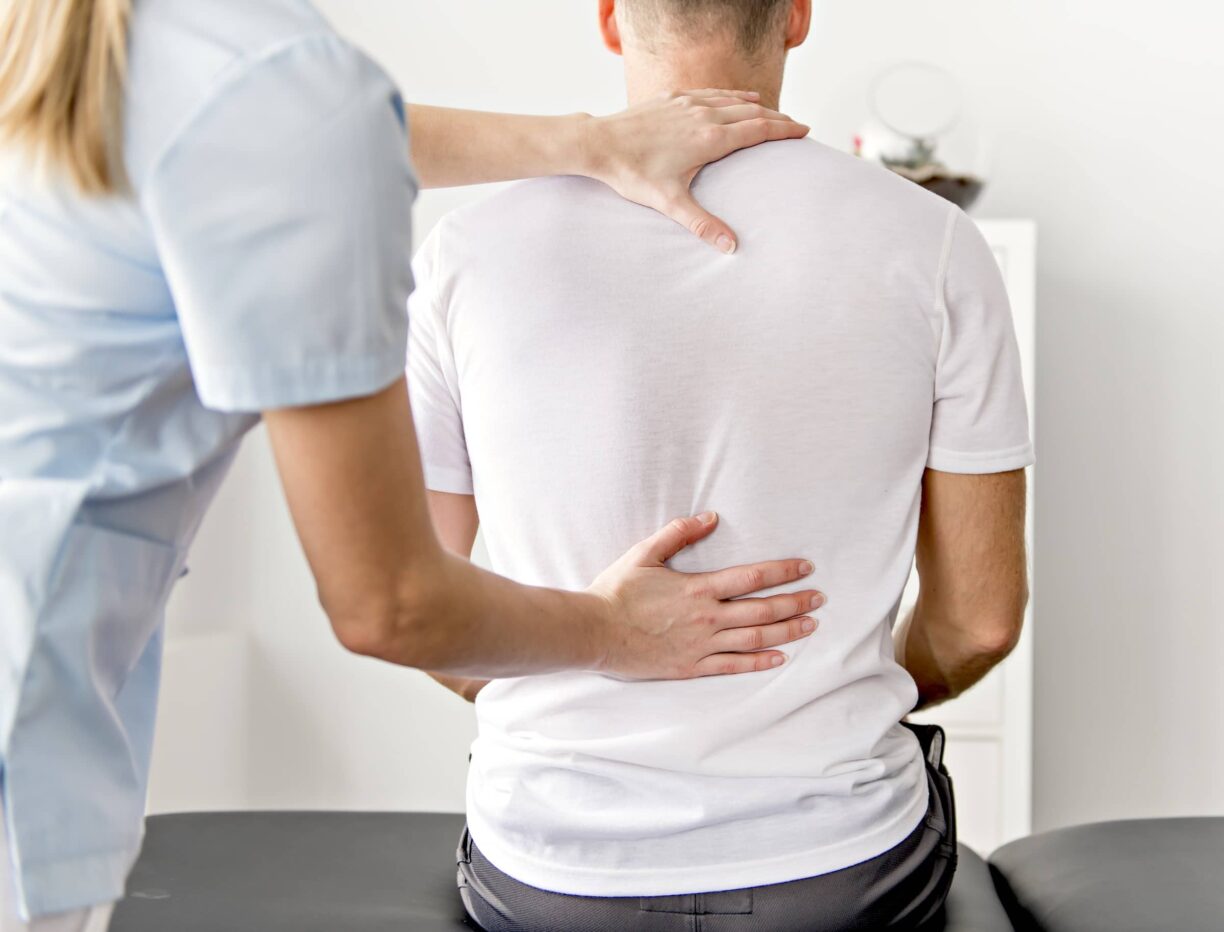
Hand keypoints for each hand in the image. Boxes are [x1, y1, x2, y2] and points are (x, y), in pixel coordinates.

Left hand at [581, 89, 809, 252]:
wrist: (600, 144)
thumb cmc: (633, 173)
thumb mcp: (670, 203)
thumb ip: (702, 225)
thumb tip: (730, 247)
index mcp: (710, 138)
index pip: (758, 129)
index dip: (785, 130)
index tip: (805, 131)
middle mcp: (704, 115)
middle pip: (752, 111)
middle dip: (777, 118)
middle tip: (797, 124)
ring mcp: (688, 103)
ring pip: (732, 99)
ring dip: (755, 105)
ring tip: (771, 112)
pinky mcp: (672, 97)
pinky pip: (710, 92)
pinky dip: (729, 95)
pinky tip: (732, 99)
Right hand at [588, 512, 824, 678]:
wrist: (595, 631)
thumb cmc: (617, 591)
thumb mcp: (645, 553)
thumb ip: (679, 533)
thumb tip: (710, 518)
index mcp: (698, 588)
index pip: (753, 577)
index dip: (784, 571)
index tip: (806, 567)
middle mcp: (707, 618)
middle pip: (764, 610)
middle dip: (796, 602)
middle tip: (820, 598)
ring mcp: (701, 644)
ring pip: (755, 638)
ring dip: (787, 631)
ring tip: (811, 625)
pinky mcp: (691, 666)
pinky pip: (733, 665)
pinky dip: (759, 662)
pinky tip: (779, 657)